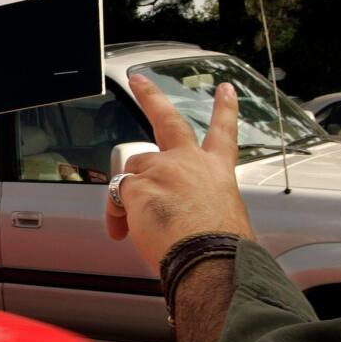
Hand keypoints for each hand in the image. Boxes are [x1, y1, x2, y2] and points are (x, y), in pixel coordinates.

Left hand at [106, 74, 253, 268]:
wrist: (212, 261)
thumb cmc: (221, 251)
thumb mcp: (223, 219)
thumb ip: (199, 203)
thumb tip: (178, 213)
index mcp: (217, 173)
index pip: (223, 134)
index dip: (224, 110)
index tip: (224, 90)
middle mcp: (189, 163)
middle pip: (167, 121)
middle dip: (151, 96)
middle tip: (139, 80)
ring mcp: (162, 169)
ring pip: (132, 172)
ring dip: (129, 196)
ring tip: (140, 226)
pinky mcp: (138, 184)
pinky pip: (116, 196)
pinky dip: (117, 215)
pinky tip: (126, 232)